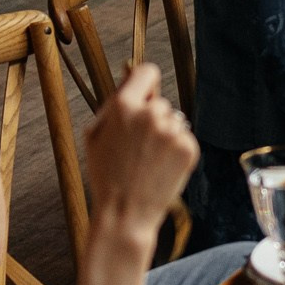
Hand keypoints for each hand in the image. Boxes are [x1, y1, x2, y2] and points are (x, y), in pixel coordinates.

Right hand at [84, 63, 198, 238]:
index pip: (147, 72)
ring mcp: (172, 132)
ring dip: (165, 135)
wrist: (124, 213)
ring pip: (173, 122)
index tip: (145, 94)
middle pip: (160, 103)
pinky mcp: (188, 148)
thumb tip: (130, 76)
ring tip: (148, 161)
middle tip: (138, 148)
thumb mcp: (96, 136)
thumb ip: (113, 104)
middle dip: (151, 119)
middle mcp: (150, 114)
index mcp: (123, 106)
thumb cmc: (106, 175)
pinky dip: (176, 151)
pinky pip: (184, 138)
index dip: (145, 84)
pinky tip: (161, 168)